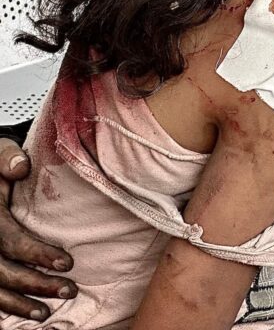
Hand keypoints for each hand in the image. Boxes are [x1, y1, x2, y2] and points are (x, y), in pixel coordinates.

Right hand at [0, 139, 76, 319]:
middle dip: (34, 284)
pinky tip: (25, 314)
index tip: (68, 263)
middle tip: (69, 290)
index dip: (37, 254)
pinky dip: (3, 306)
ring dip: (17, 304)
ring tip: (46, 313)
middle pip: (1, 271)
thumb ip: (6, 157)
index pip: (9, 241)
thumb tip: (20, 167)